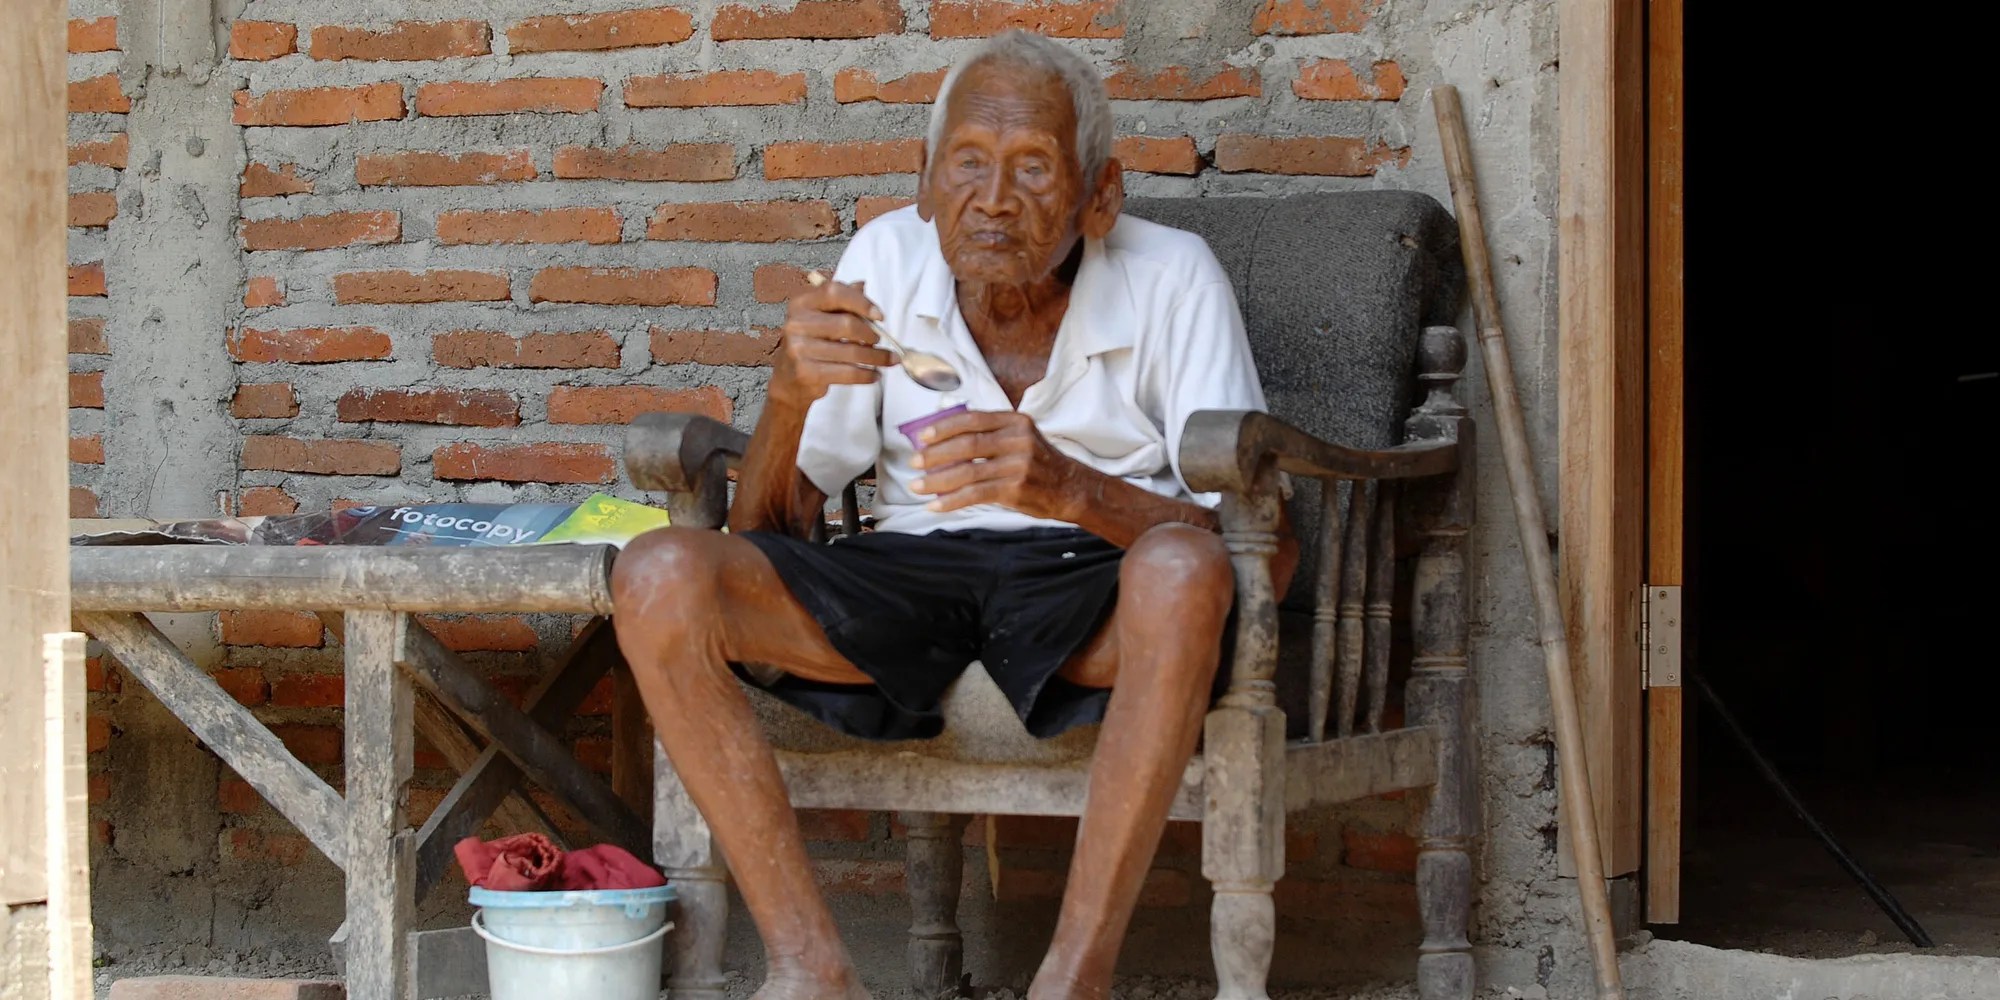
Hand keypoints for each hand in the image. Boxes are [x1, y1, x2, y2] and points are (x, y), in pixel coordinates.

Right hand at [771, 277, 895, 409]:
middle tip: (881, 341)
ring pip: (851, 352)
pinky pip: (847, 373)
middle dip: (871, 334)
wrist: (788, 380)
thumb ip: (841, 301)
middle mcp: (796, 323)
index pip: (834, 292)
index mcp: (801, 304)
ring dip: (877, 357)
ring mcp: (799, 349)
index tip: (879, 316)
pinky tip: (875, 375)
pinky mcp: (806, 373)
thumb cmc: (810, 344)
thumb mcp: (820, 317)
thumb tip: (862, 285)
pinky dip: (866, 375)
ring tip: (890, 360)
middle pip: (846, 324)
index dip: (861, 302)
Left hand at [908, 410, 1089, 520]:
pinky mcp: (1015, 489)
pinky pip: (975, 494)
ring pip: (967, 471)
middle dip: (935, 454)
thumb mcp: (1021, 438)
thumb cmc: (1040, 463)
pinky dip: (952, 500)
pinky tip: (936, 505)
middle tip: (914, 462)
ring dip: (937, 480)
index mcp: (1016, 422)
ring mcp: (1018, 465)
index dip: (943, 427)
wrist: (1072, 488)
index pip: (972, 420)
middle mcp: (1017, 440)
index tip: (922, 436)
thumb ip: (991, 434)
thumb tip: (944, 440)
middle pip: (966, 444)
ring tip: (917, 485)